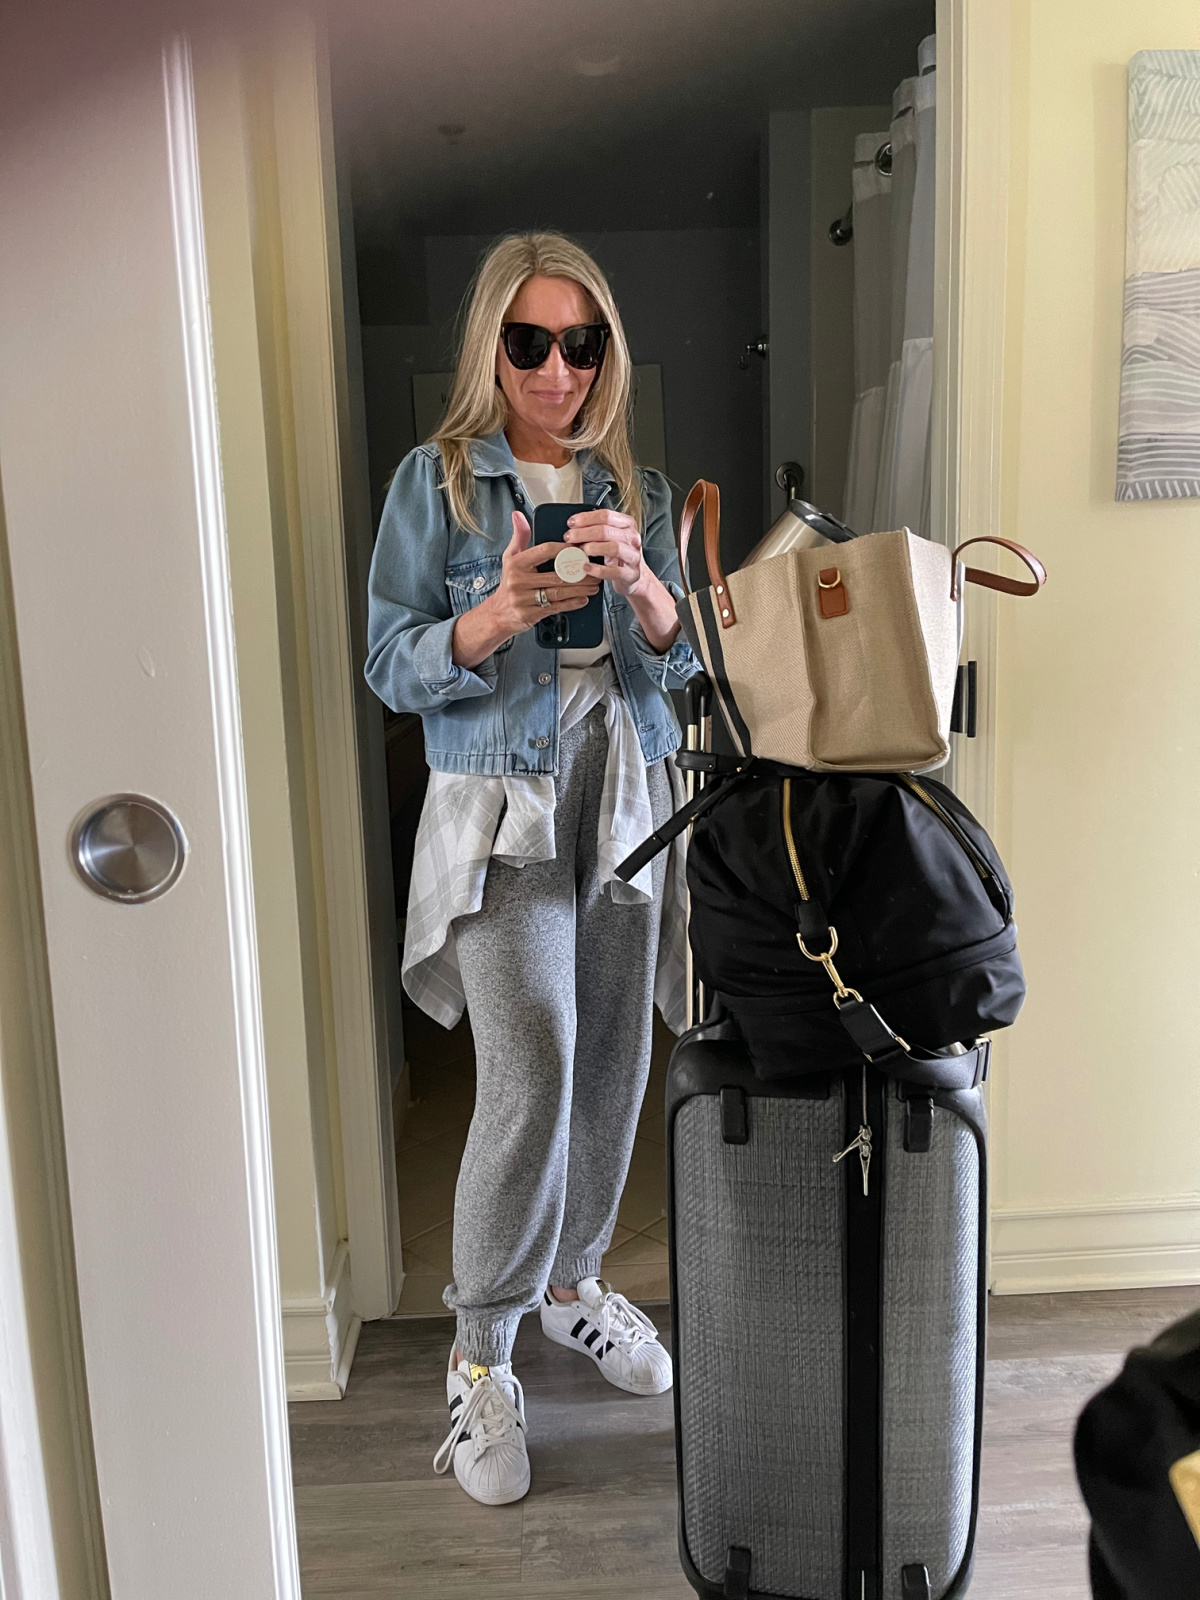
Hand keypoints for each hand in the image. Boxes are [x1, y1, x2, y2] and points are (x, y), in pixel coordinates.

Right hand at [451, 511, 600, 669]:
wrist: (499, 613)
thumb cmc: (509, 583)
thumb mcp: (510, 557)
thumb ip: (519, 536)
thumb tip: (518, 515)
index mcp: (516, 564)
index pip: (545, 551)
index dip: (565, 549)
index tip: (580, 549)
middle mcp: (518, 581)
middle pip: (555, 574)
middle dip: (578, 572)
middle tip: (593, 569)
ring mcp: (524, 599)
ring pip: (558, 591)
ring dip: (579, 588)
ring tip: (593, 584)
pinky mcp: (531, 614)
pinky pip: (556, 607)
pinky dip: (572, 603)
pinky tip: (583, 599)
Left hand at [563, 508, 651, 597]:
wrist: (634, 575)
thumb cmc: (619, 554)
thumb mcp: (611, 537)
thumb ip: (596, 529)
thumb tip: (574, 526)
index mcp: (627, 524)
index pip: (606, 515)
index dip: (586, 518)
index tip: (571, 523)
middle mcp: (632, 538)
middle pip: (606, 530)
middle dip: (583, 533)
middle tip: (570, 537)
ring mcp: (633, 556)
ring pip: (614, 547)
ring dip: (593, 548)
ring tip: (581, 551)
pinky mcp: (631, 574)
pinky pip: (614, 571)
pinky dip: (597, 569)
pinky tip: (586, 567)